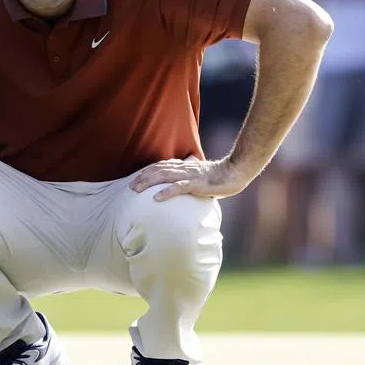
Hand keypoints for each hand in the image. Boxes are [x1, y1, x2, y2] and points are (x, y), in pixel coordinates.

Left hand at [129, 157, 252, 201]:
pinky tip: (156, 198)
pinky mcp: (197, 184)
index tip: (135, 179)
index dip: (146, 171)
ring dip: (148, 183)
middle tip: (130, 186)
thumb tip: (181, 186)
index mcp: (184, 166)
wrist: (234, 173)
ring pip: (164, 176)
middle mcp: (184, 168)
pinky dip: (166, 192)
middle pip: (158, 170)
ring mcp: (190, 175)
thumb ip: (188, 179)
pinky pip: (179, 187)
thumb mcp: (199, 176)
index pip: (160, 166)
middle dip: (142, 177)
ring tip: (136, 190)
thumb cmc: (218, 177)